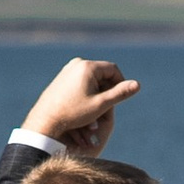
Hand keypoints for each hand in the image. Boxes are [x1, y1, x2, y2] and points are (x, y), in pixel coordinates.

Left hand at [20, 55, 138, 156]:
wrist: (45, 120)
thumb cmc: (73, 114)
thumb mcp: (100, 105)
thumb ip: (119, 94)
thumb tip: (137, 85)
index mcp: (88, 67)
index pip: (113, 69)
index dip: (120, 83)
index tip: (120, 98)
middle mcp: (77, 63)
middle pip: (102, 72)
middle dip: (108, 88)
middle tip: (109, 105)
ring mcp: (68, 69)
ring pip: (92, 77)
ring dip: (98, 90)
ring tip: (97, 106)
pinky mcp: (62, 77)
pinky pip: (81, 80)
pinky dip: (87, 90)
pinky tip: (85, 105)